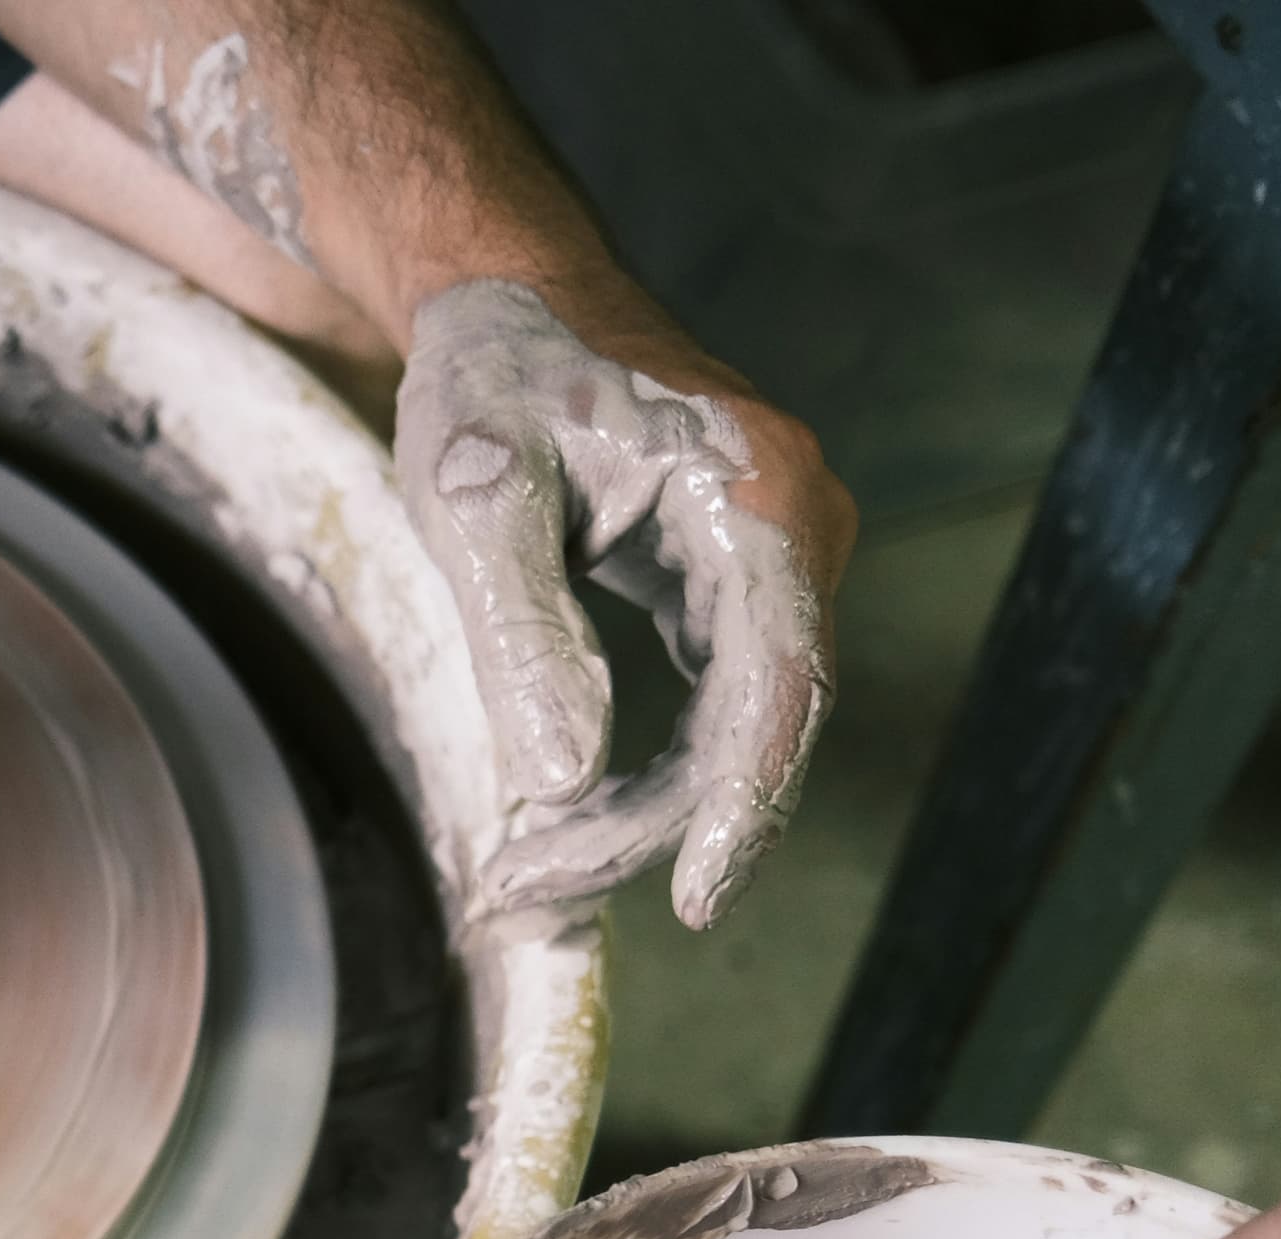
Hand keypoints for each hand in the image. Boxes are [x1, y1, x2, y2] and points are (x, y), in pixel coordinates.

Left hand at [395, 279, 856, 927]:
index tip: (696, 899)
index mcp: (760, 497)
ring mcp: (780, 557)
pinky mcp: (738, 582)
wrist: (511, 298)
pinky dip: (649, 769)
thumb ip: (524, 634)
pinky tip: (570, 818)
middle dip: (653, 824)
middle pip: (758, 724)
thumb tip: (566, 777)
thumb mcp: (479, 499)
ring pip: (737, 728)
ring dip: (644, 810)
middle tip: (527, 883)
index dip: (742, 804)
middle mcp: (802, 528)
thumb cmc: (494, 379)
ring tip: (527, 867)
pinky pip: (716, 703)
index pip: (781, 684)